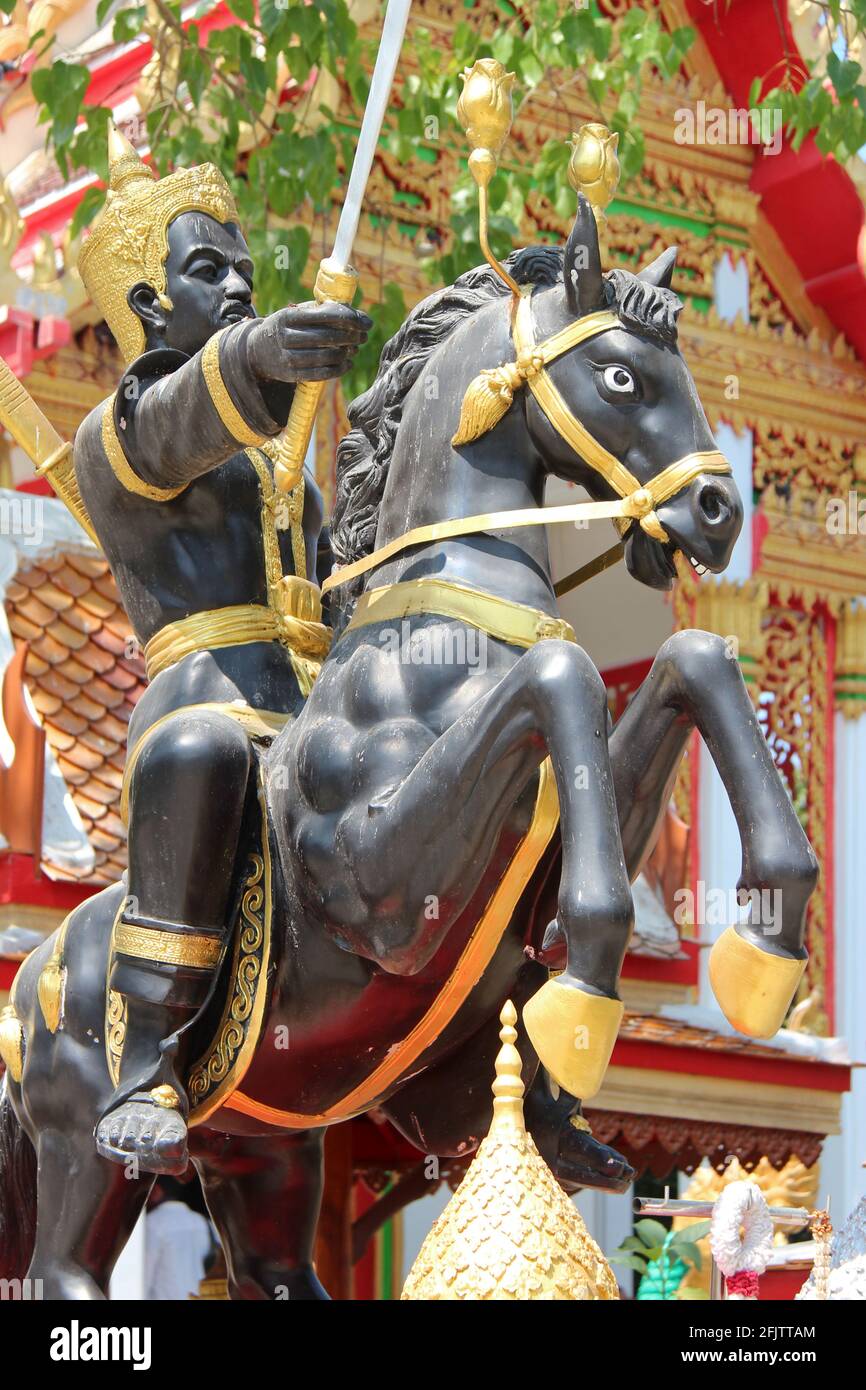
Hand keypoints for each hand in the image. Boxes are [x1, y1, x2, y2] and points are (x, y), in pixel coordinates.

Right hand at [247, 301, 371, 383]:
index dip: (350, 318)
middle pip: (328, 337)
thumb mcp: (297, 313)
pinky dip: (339, 369)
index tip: (366, 321)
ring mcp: (288, 357)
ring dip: (347, 353)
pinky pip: (321, 373)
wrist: (257, 352)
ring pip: (326, 356)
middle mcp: (286, 336)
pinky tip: (348, 363)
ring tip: (355, 349)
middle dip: (352, 336)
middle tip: (364, 336)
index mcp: (289, 316)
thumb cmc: (287, 327)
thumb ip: (323, 311)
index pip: (326, 315)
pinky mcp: (292, 375)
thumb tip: (358, 316)